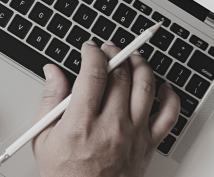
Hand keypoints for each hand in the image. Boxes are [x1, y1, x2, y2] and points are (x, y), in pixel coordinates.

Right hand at [32, 40, 180, 176]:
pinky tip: (162, 86)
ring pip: (146, 86)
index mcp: (82, 123)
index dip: (93, 53)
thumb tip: (52, 72)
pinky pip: (169, 115)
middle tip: (108, 50)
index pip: (94, 73)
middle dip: (115, 53)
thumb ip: (49, 100)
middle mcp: (111, 126)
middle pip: (121, 75)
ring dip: (140, 64)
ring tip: (132, 57)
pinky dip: (170, 96)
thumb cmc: (66, 175)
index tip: (89, 49)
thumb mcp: (43, 138)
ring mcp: (133, 134)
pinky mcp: (148, 144)